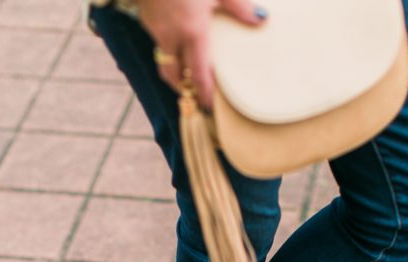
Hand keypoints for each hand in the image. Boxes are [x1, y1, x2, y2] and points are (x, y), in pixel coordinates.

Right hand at [137, 0, 267, 108]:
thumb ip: (238, 6)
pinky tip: (176, 45)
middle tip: (196, 98)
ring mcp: (156, 29)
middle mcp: (172, 37)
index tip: (209, 107)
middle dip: (185, 89)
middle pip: (175, 76)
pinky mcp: (146, 19)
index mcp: (193, 32)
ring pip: (164, 62)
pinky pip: (158, 44)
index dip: (203, 94)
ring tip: (185, 78)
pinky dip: (167, 52)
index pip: (198, 75)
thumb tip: (261, 20)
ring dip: (174, 74)